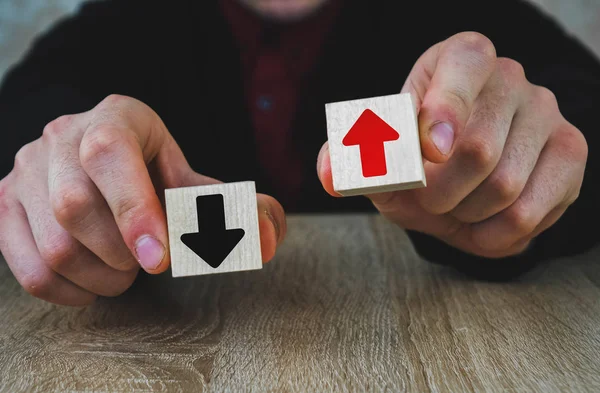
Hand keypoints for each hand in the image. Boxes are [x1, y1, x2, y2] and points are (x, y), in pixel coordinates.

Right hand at [0, 95, 285, 305]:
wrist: (100, 155)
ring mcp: (26, 171)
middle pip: (74, 208)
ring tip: (124, 269)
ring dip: (101, 277)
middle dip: (122, 254)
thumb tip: (266, 240)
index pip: (111, 154)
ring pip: (52, 245)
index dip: (134, 208)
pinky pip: (28, 268)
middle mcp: (60, 137)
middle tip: (149, 262)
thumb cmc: (155, 172)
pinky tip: (94, 283)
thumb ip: (238, 206)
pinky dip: (69, 291)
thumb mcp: (195, 178)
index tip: (160, 259)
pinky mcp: (5, 205)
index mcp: (115, 118)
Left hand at [318, 32, 586, 258]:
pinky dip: (493, 235)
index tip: (430, 151)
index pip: (464, 65)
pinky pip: (529, 213)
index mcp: (459, 58)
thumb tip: (330, 176)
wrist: (465, 177)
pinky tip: (480, 223)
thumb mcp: (380, 154)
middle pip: (477, 149)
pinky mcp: (570, 152)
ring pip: (504, 186)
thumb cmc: (418, 158)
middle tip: (426, 199)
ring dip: (463, 214)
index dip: (445, 108)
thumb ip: (349, 159)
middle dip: (437, 192)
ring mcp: (546, 113)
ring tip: (453, 207)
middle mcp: (509, 78)